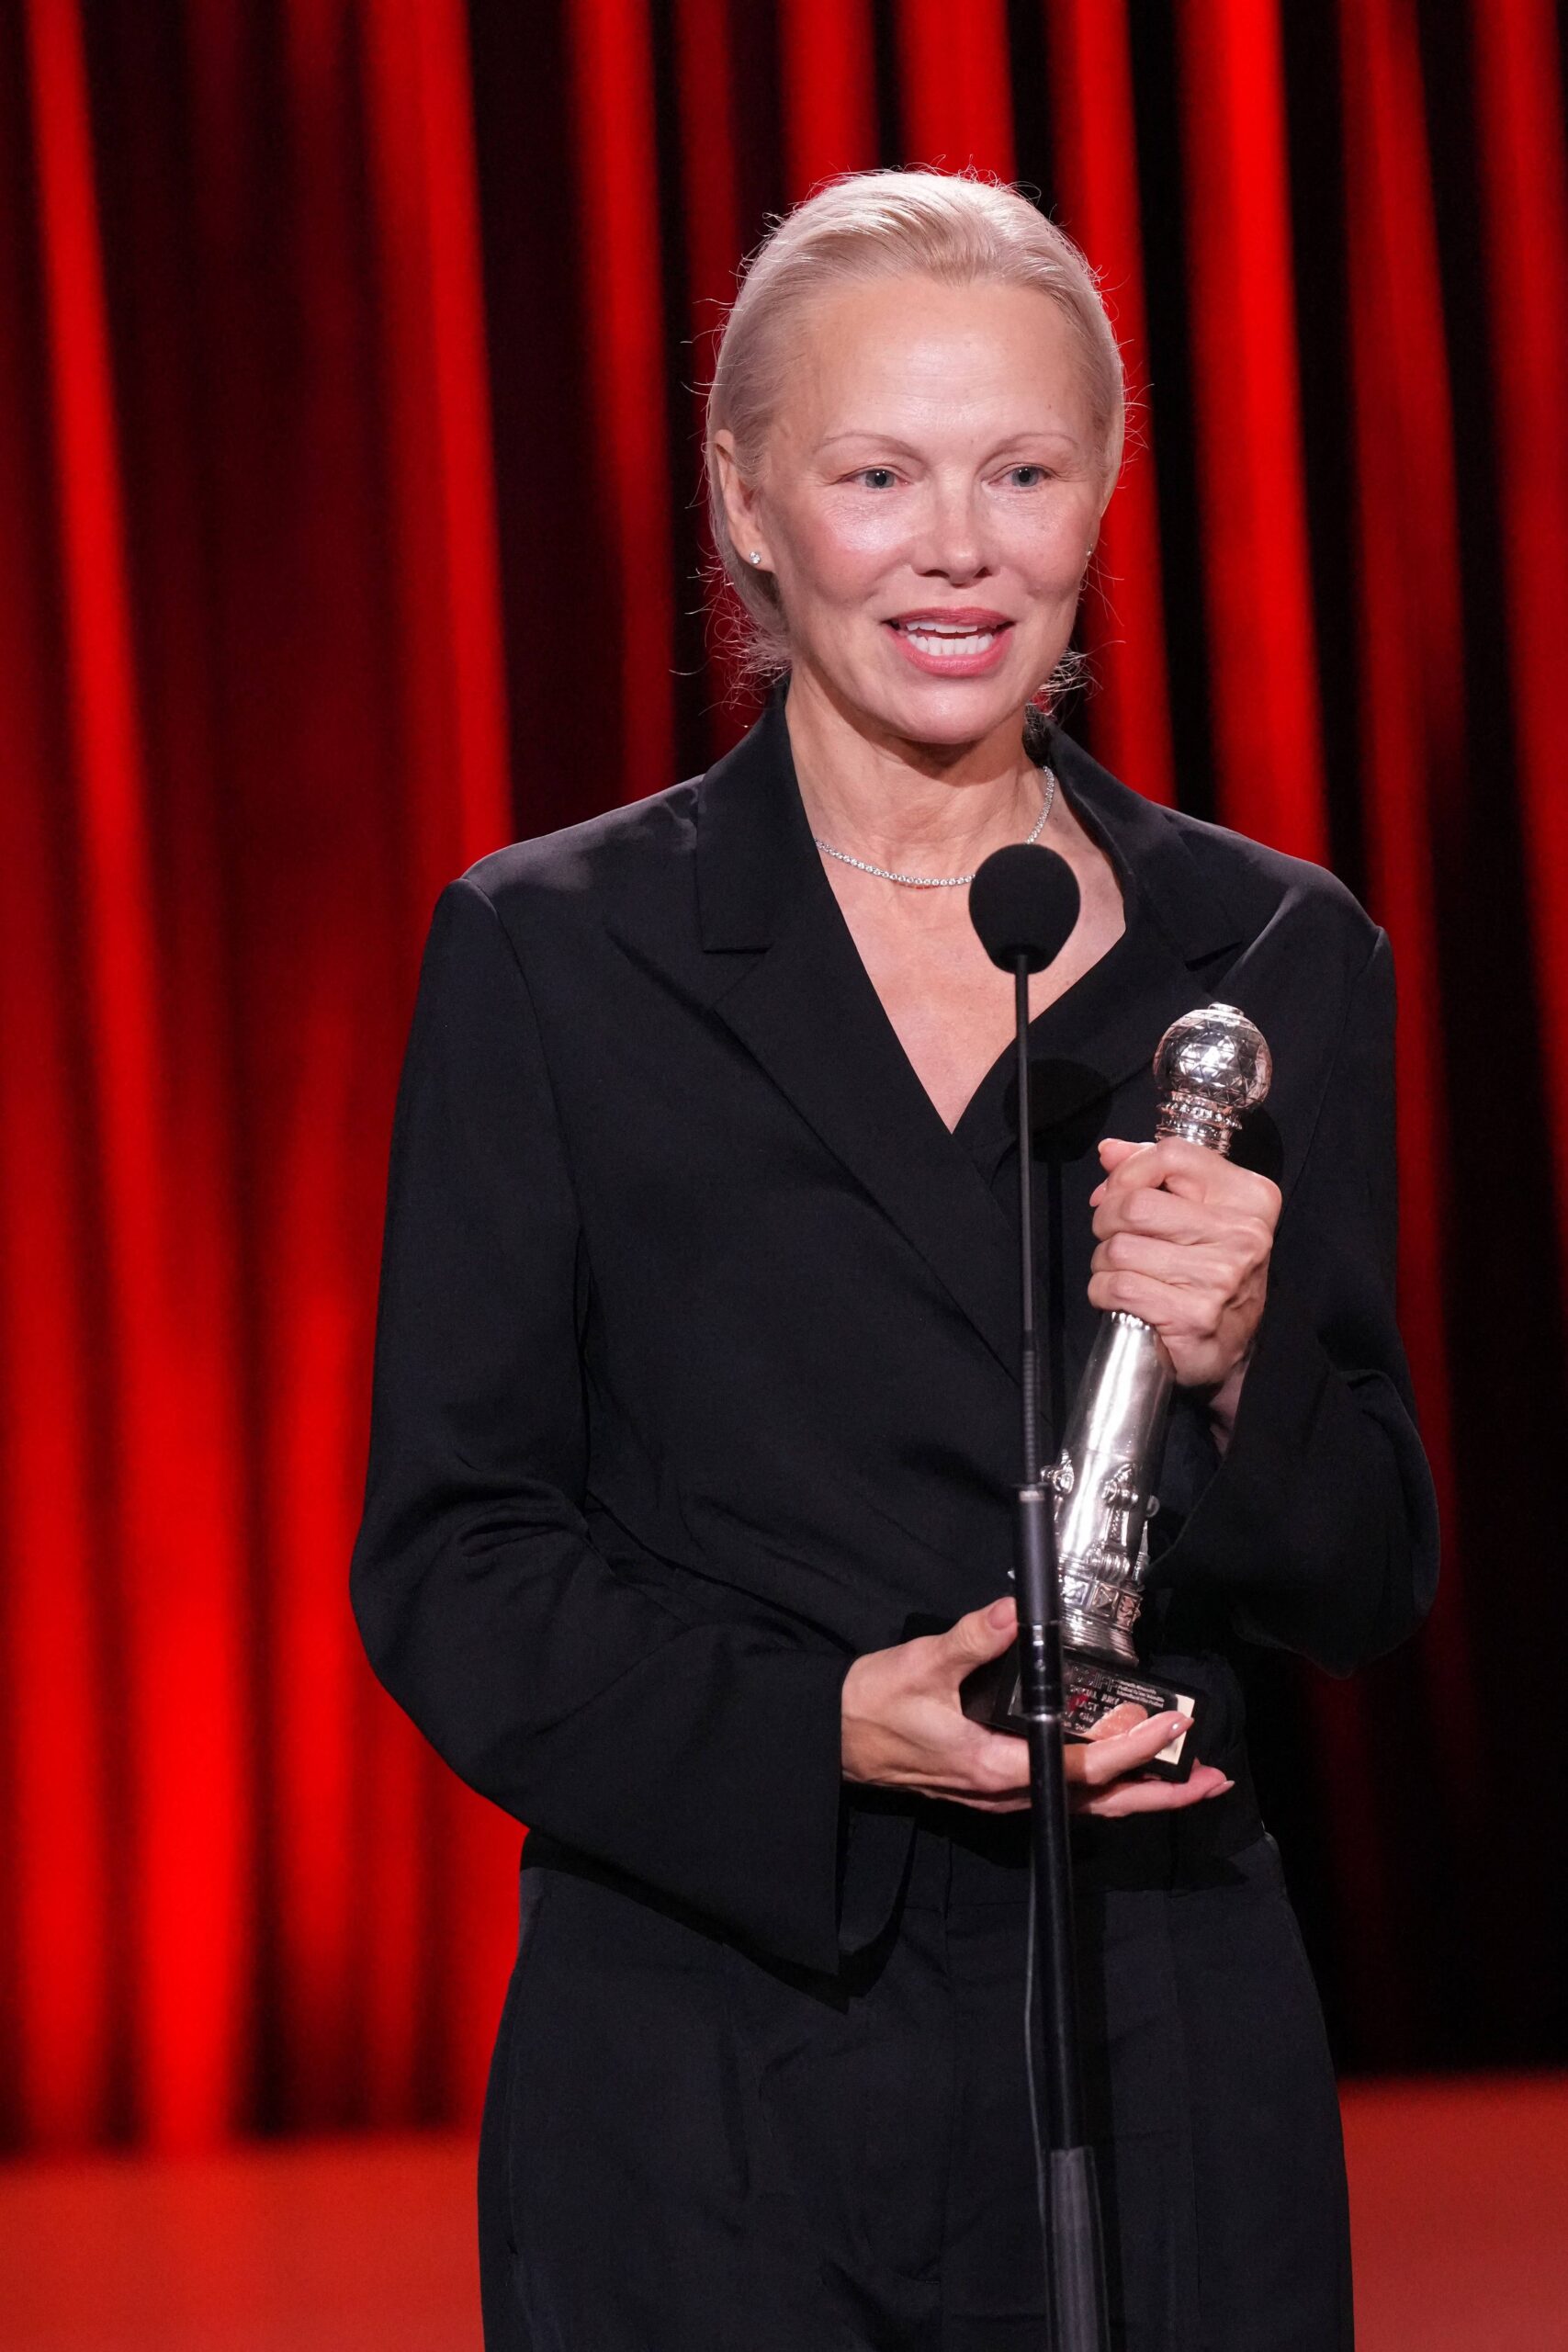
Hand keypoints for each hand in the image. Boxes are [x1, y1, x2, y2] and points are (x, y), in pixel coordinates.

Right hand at [840, 1596, 1233, 1816]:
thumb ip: (975, 1637)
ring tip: (1186, 1780)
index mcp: (994, 1766)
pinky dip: (1104, 1787)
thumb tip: (1020, 1612)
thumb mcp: (922, 1664)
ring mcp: (1001, 1796)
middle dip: (1159, 1793)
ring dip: (1138, 1792)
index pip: (1080, 1764)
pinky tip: (1121, 1773)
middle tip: (1212, 1780)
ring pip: (1085, 1803)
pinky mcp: (995, 1787)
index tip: (1170, 1726)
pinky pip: (1064, 1796)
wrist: (833, 1741)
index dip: (1130, 1747)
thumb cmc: (874, 1705)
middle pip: (1098, 1801)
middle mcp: (1006, 1792)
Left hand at [1088, 1136, 1280, 1393]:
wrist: (1233, 1347)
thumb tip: (1110, 1152)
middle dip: (1106, 1221)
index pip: (1172, 1155)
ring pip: (1119, 1248)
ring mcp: (1219, 1276)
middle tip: (1114, 1237)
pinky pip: (1119, 1287)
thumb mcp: (1198, 1211)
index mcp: (1247, 1197)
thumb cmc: (1210, 1271)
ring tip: (1124, 1272)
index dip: (1128, 1172)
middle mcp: (1241, 1233)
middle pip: (1136, 1204)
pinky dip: (1104, 1292)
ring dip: (1104, 1263)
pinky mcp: (1192, 1315)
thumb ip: (1156, 1173)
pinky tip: (1123, 1298)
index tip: (1116, 1193)